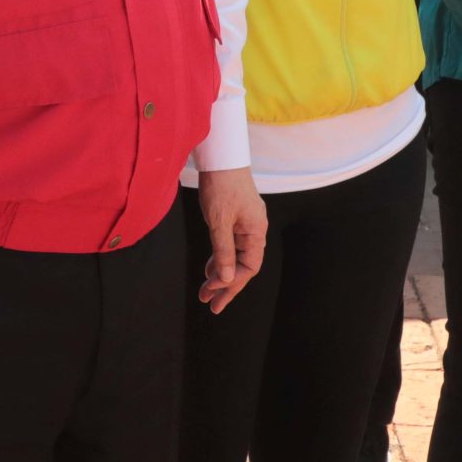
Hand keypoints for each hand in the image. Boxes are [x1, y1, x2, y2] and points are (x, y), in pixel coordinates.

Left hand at [195, 166, 267, 312]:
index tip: (214, 295)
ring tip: (205, 291)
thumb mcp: (219, 220)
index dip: (232, 284)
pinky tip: (209, 268)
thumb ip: (222, 250)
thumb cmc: (221, 186)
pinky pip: (230, 245)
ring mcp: (246, 225)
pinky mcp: (236, 219)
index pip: (248, 267)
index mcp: (256, 231)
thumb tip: (225, 279)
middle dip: (226, 285)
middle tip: (210, 304)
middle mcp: (255, 230)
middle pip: (243, 266)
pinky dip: (220, 258)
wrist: (221, 157)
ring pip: (235, 257)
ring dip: (221, 273)